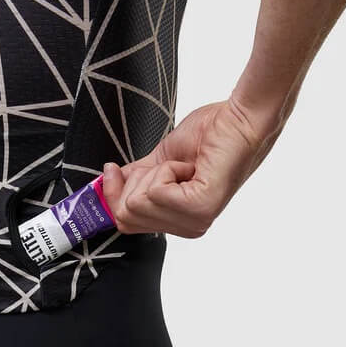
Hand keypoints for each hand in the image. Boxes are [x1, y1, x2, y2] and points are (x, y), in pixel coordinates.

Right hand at [101, 96, 282, 239]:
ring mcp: (195, 222)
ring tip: (183, 165)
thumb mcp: (160, 160)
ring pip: (138, 202)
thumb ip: (136, 177)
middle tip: (166, 164)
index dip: (112, 196)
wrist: (240, 118)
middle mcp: (189, 228)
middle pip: (126, 215)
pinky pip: (156, 191)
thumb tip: (105, 181)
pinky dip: (167, 169)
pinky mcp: (199, 208)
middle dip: (136, 181)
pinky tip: (190, 166)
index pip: (126, 222)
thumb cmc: (210, 134)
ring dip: (155, 172)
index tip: (111, 171)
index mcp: (180, 222)